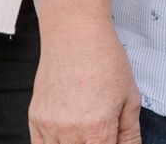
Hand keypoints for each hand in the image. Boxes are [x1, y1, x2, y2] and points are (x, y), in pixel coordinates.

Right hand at [28, 21, 141, 143]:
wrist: (75, 33)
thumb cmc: (104, 59)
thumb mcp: (130, 97)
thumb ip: (130, 134)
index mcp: (97, 128)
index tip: (112, 139)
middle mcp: (70, 131)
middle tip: (101, 133)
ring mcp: (49, 126)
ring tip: (85, 131)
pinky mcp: (35, 118)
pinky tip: (67, 136)